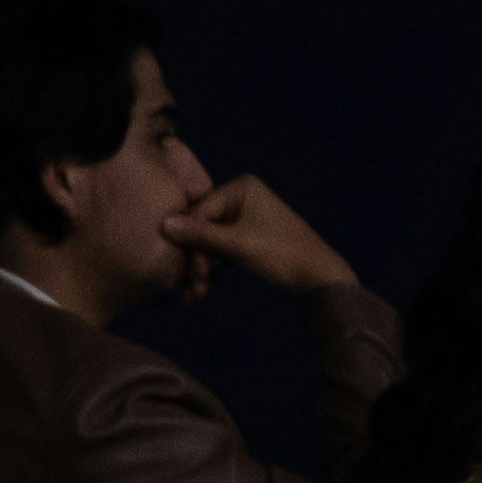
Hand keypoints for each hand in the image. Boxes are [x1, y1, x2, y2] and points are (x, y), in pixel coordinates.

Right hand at [163, 170, 354, 295]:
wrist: (317, 275)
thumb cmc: (280, 252)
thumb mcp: (237, 244)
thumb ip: (200, 234)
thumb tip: (163, 224)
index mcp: (240, 188)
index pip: (199, 212)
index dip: (190, 243)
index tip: (190, 273)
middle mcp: (240, 197)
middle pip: (202, 228)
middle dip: (196, 260)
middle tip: (193, 289)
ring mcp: (243, 216)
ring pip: (209, 241)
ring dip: (202, 268)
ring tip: (197, 294)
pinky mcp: (246, 235)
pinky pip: (220, 248)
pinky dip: (213, 268)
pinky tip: (204, 289)